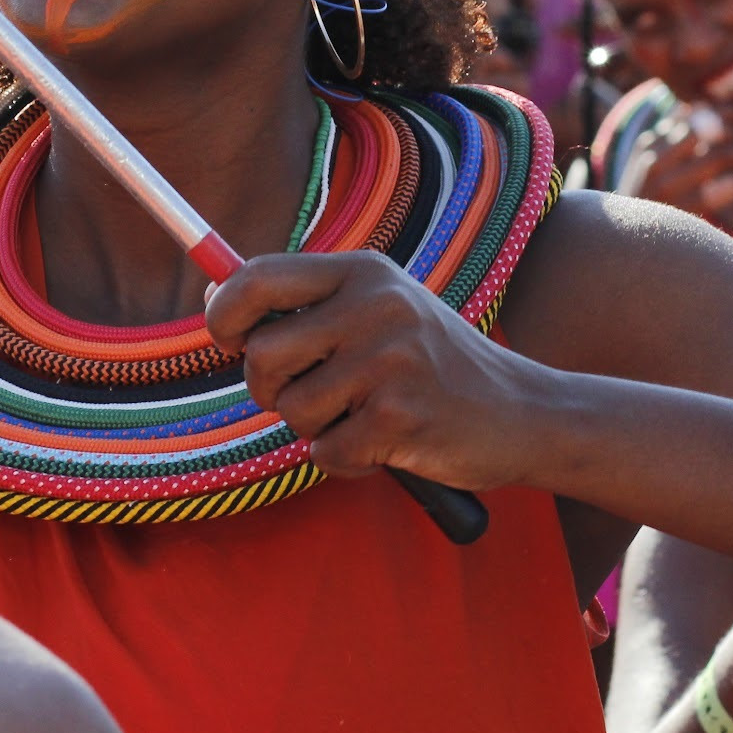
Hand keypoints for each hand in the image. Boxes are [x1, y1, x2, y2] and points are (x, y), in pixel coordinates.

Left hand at [203, 251, 547, 491]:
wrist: (521, 412)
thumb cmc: (432, 364)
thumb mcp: (378, 311)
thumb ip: (303, 305)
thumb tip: (211, 296)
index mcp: (363, 272)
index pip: (256, 278)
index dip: (224, 315)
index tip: (229, 339)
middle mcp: (375, 307)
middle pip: (261, 355)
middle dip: (267, 389)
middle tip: (304, 396)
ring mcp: (390, 361)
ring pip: (292, 411)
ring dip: (315, 429)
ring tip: (362, 417)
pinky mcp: (400, 416)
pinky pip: (326, 452)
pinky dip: (344, 460)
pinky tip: (385, 443)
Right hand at [617, 114, 732, 230]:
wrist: (626, 238)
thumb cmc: (648, 196)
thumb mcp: (651, 162)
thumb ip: (673, 136)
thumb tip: (700, 106)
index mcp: (650, 143)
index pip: (696, 116)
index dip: (730, 111)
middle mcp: (654, 161)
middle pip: (706, 132)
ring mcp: (665, 187)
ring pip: (715, 158)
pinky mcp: (680, 211)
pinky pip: (720, 189)